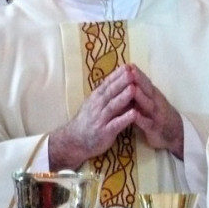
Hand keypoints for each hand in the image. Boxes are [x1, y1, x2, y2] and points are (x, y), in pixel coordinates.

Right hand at [49, 64, 182, 170]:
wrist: (74, 141)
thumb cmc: (88, 120)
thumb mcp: (94, 103)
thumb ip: (107, 93)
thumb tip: (122, 78)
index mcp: (97, 97)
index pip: (107, 83)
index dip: (118, 74)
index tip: (129, 65)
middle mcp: (97, 105)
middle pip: (110, 91)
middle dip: (122, 81)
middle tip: (132, 72)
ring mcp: (101, 119)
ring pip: (113, 106)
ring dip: (124, 97)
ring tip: (134, 88)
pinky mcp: (104, 132)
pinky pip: (115, 124)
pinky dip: (124, 119)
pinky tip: (134, 114)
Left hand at [124, 64, 183, 155]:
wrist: (175, 135)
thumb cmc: (160, 117)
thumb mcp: (152, 103)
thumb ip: (142, 93)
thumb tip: (128, 81)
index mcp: (154, 96)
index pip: (146, 83)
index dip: (138, 74)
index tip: (128, 64)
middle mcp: (156, 103)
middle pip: (148, 90)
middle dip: (139, 80)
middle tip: (130, 70)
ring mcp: (156, 116)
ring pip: (148, 105)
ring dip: (141, 96)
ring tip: (133, 88)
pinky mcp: (155, 129)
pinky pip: (148, 123)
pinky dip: (141, 119)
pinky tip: (135, 115)